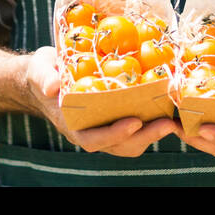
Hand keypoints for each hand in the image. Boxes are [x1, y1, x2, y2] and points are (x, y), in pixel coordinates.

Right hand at [25, 46, 176, 156]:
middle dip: (145, 137)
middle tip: (168, 123)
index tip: (134, 122)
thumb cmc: (43, 72)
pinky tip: (169, 108)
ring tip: (174, 119)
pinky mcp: (116, 118)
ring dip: (154, 133)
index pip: (94, 139)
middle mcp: (91, 131)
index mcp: (73, 125)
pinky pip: (136, 126)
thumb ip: (44, 77)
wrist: (48, 74)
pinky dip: (153, 121)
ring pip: (132, 141)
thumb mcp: (40, 70)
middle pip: (120, 145)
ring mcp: (105, 127)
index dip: (114, 134)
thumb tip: (52, 87)